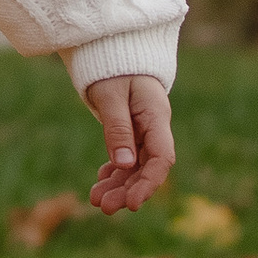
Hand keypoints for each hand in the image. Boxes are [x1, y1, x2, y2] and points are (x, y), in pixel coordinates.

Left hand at [82, 72, 172, 212]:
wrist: (113, 50)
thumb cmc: (113, 67)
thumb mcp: (111, 95)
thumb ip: (118, 128)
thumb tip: (124, 164)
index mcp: (156, 116)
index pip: (162, 157)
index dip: (149, 183)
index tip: (132, 204)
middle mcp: (154, 127)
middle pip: (148, 167)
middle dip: (128, 190)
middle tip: (104, 207)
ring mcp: (144, 130)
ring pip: (136, 166)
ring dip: (119, 185)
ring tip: (96, 201)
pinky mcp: (132, 131)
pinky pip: (127, 158)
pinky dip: (114, 172)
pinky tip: (100, 182)